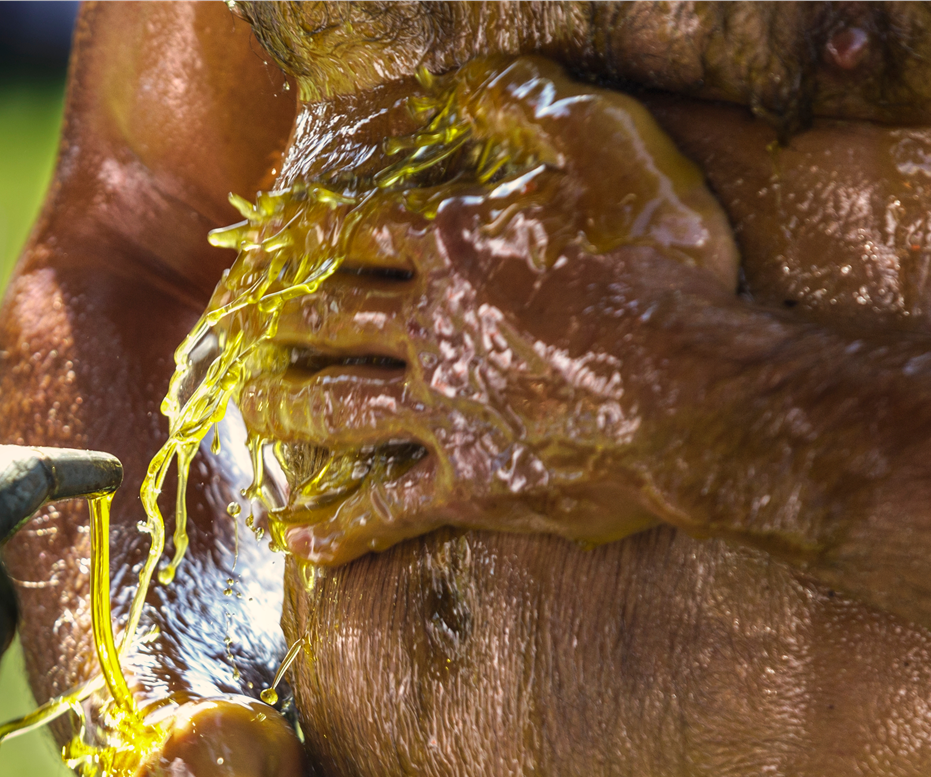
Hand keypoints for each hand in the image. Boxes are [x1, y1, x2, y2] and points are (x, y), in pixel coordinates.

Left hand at [233, 56, 740, 565]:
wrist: (693, 395)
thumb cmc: (658, 272)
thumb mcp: (608, 151)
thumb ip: (535, 107)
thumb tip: (477, 81)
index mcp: (456, 251)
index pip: (358, 233)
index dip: (302, 232)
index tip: (254, 237)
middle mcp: (432, 331)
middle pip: (333, 322)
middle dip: (280, 324)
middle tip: (237, 331)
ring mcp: (443, 414)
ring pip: (340, 412)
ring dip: (287, 412)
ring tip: (250, 412)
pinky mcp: (469, 487)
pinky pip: (386, 511)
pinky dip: (340, 528)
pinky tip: (297, 540)